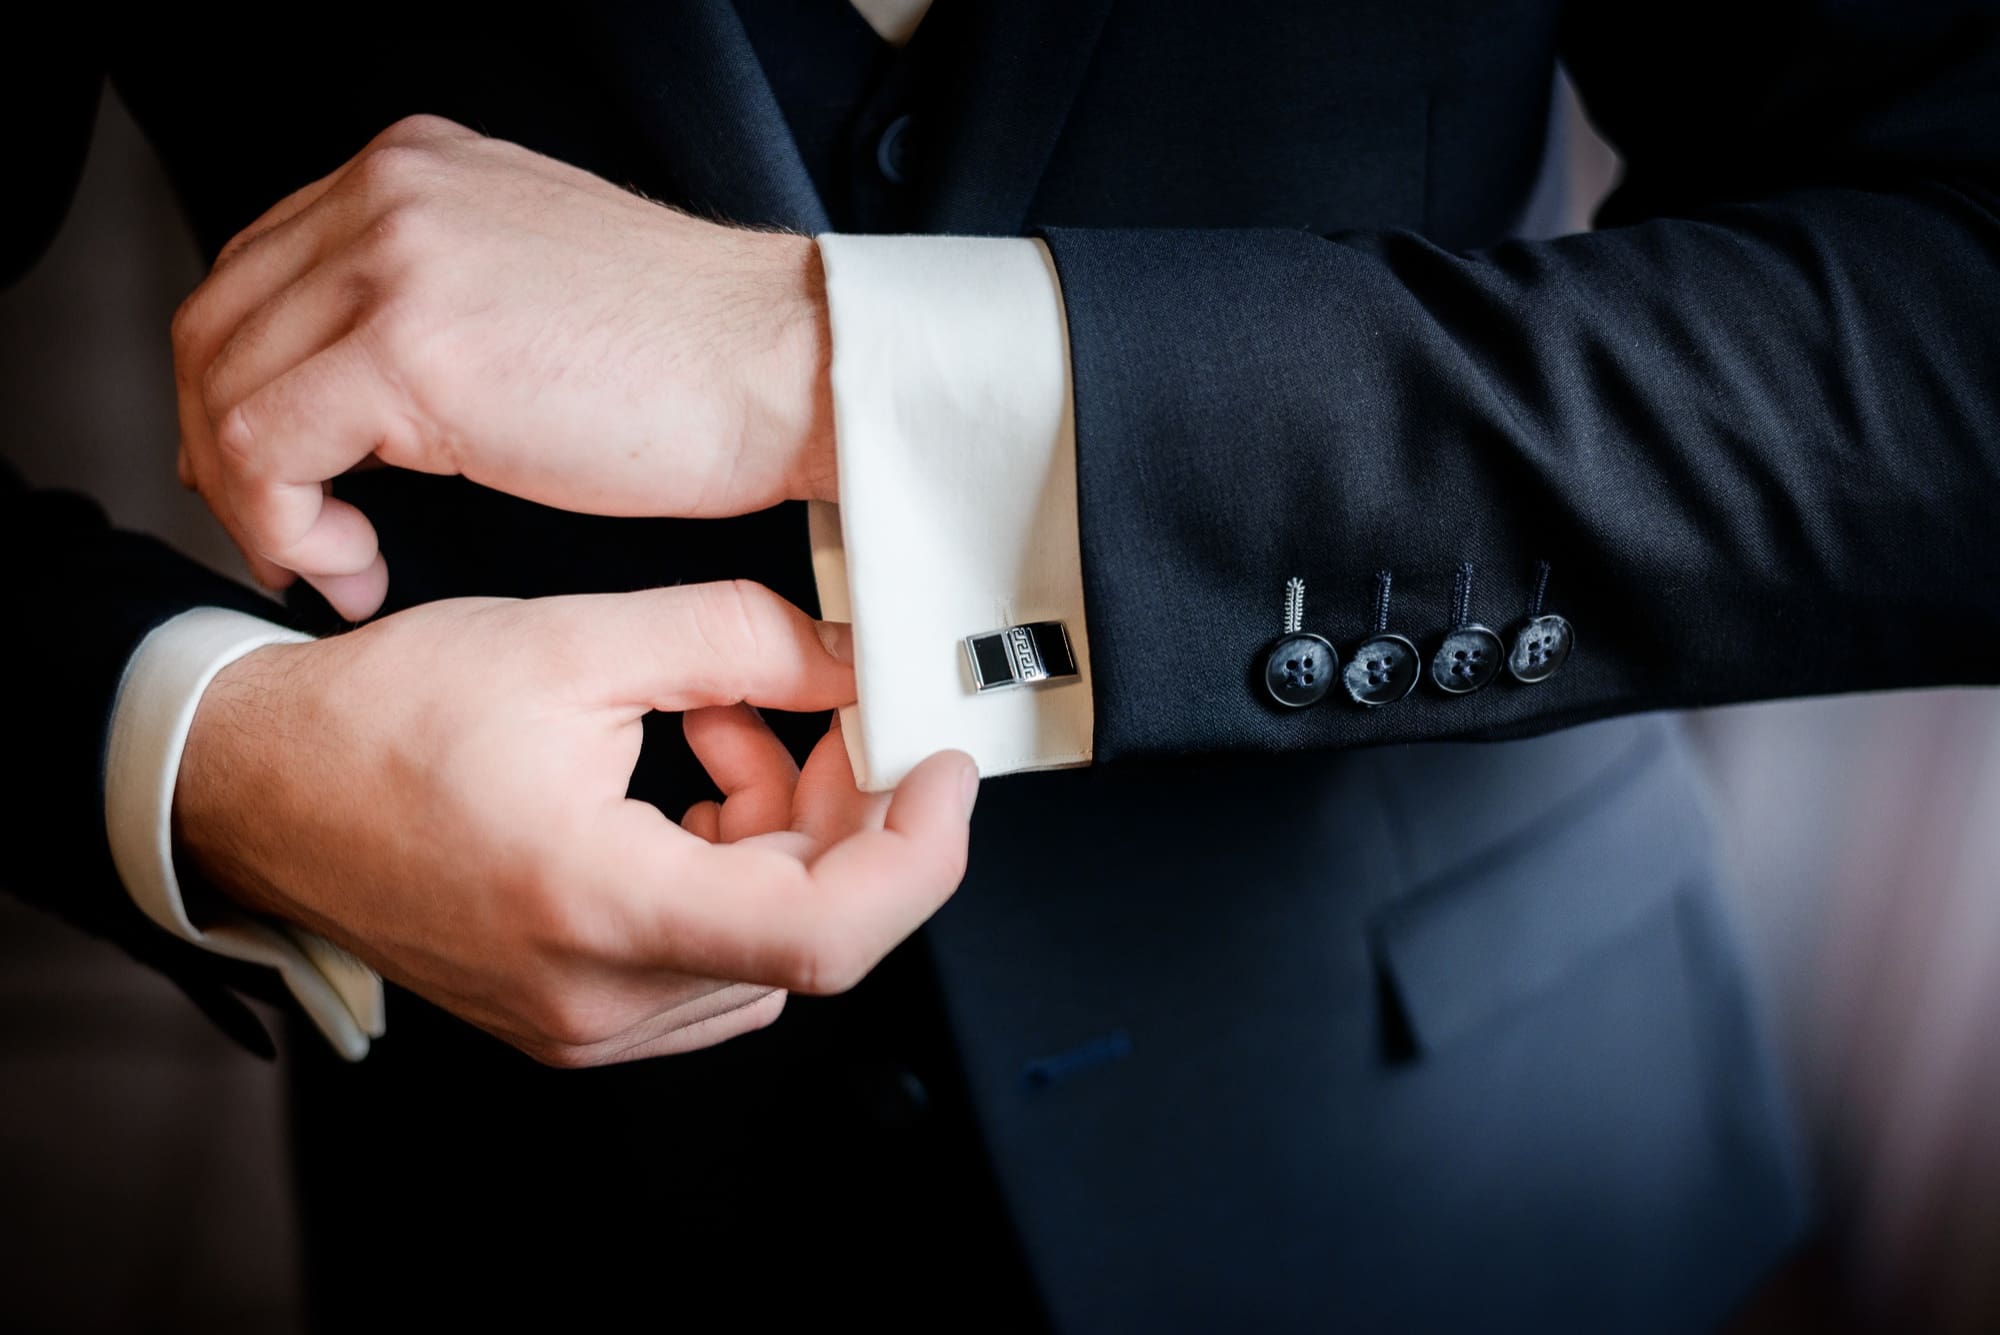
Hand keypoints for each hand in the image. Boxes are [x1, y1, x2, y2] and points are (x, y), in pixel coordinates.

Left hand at [170, 114, 834, 619]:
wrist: (792, 370)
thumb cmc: (701, 360)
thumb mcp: (535, 288)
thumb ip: (437, 302)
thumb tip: (353, 393)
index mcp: (415, 170)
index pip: (259, 271)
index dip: (246, 388)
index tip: (290, 478)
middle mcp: (389, 193)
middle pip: (216, 325)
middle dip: (226, 449)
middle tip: (286, 532)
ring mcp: (393, 260)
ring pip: (225, 389)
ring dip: (256, 501)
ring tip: (331, 561)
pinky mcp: (407, 348)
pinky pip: (265, 448)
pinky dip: (284, 526)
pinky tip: (352, 564)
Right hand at [174, 581, 976, 1066]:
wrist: (262, 789)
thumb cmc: (383, 720)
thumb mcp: (573, 642)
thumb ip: (737, 641)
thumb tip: (851, 658)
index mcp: (595, 905)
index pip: (828, 933)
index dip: (919, 853)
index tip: (942, 772)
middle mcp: (597, 995)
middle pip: (809, 926)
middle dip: (844, 810)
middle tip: (818, 709)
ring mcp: (587, 1022)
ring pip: (767, 939)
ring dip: (783, 830)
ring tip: (716, 725)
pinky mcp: (578, 1015)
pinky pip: (714, 955)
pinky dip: (731, 865)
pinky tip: (687, 782)